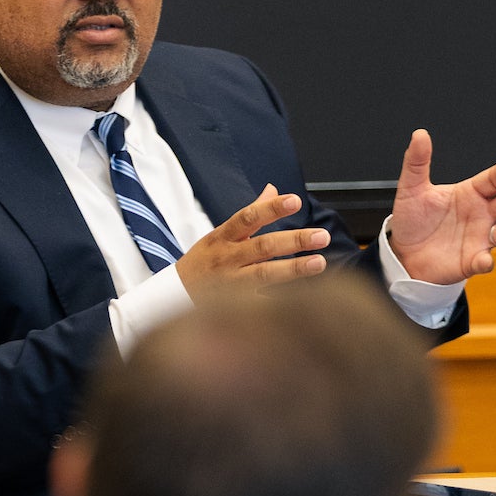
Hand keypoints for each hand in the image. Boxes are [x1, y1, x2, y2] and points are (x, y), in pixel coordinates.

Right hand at [174, 187, 330, 302]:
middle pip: (262, 246)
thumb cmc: (204, 261)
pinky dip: (281, 300)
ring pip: (264, 274)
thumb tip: (273, 189)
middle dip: (294, 240)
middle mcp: (227, 258)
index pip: (248, 217)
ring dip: (293, 269)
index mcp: (223, 237)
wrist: (173, 297)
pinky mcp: (233, 306)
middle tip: (322, 236)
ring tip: (319, 263)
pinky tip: (305, 297)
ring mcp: (230, 283)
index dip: (272, 208)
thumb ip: (251, 213)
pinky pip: (260, 302)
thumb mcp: (221, 234)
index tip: (295, 200)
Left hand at [387, 129, 495, 283]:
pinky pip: (483, 261)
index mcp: (472, 193)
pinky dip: (486, 261)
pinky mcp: (472, 261)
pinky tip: (485, 260)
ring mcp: (481, 238)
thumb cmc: (413, 219)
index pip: (491, 181)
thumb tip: (419, 134)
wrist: (403, 253)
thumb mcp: (412, 189)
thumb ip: (417, 163)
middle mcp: (483, 214)